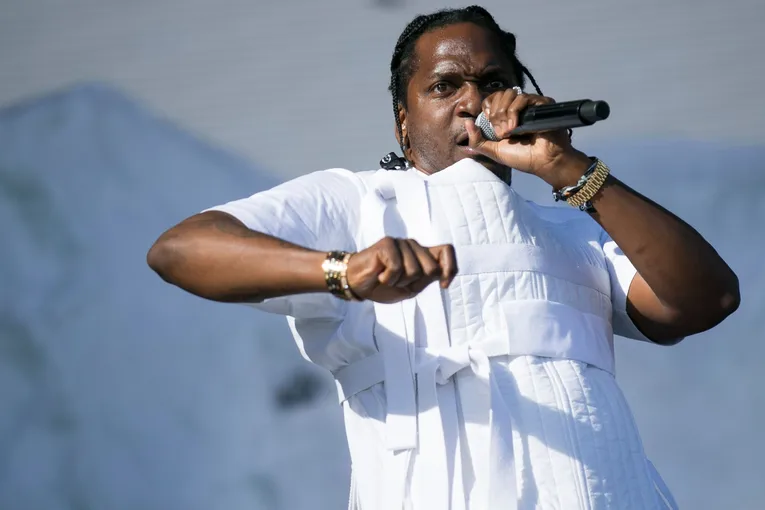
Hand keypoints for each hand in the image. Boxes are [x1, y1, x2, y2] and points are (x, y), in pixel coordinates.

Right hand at [346, 237, 457, 303]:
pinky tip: (380, 274)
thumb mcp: (411, 288)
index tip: (443, 285)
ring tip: (387, 278)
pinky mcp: (388, 244)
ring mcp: (401, 243)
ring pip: (414, 270)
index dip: (450, 268)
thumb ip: (427, 279)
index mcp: (422, 255)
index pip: (447, 251)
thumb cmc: (384, 286)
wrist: (358, 285)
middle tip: (399, 282)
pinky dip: (388, 278)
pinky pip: (397, 268)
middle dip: (416, 283)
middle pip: (432, 267)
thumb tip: (441, 272)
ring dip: (399, 282)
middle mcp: (414, 245)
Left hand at [464, 88, 591, 187]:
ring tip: (509, 131)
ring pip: (510, 94)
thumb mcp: (494, 151)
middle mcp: (519, 108)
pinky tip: (515, 127)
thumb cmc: (522, 157)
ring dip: (504, 113)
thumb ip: (477, 140)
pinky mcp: (541, 104)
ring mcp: (530, 105)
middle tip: (501, 132)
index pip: (493, 98)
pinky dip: (514, 111)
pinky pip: (523, 98)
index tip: (489, 122)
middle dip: (496, 114)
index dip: (488, 107)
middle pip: (500, 94)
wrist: (543, 162)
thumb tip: (466, 122)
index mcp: (507, 116)